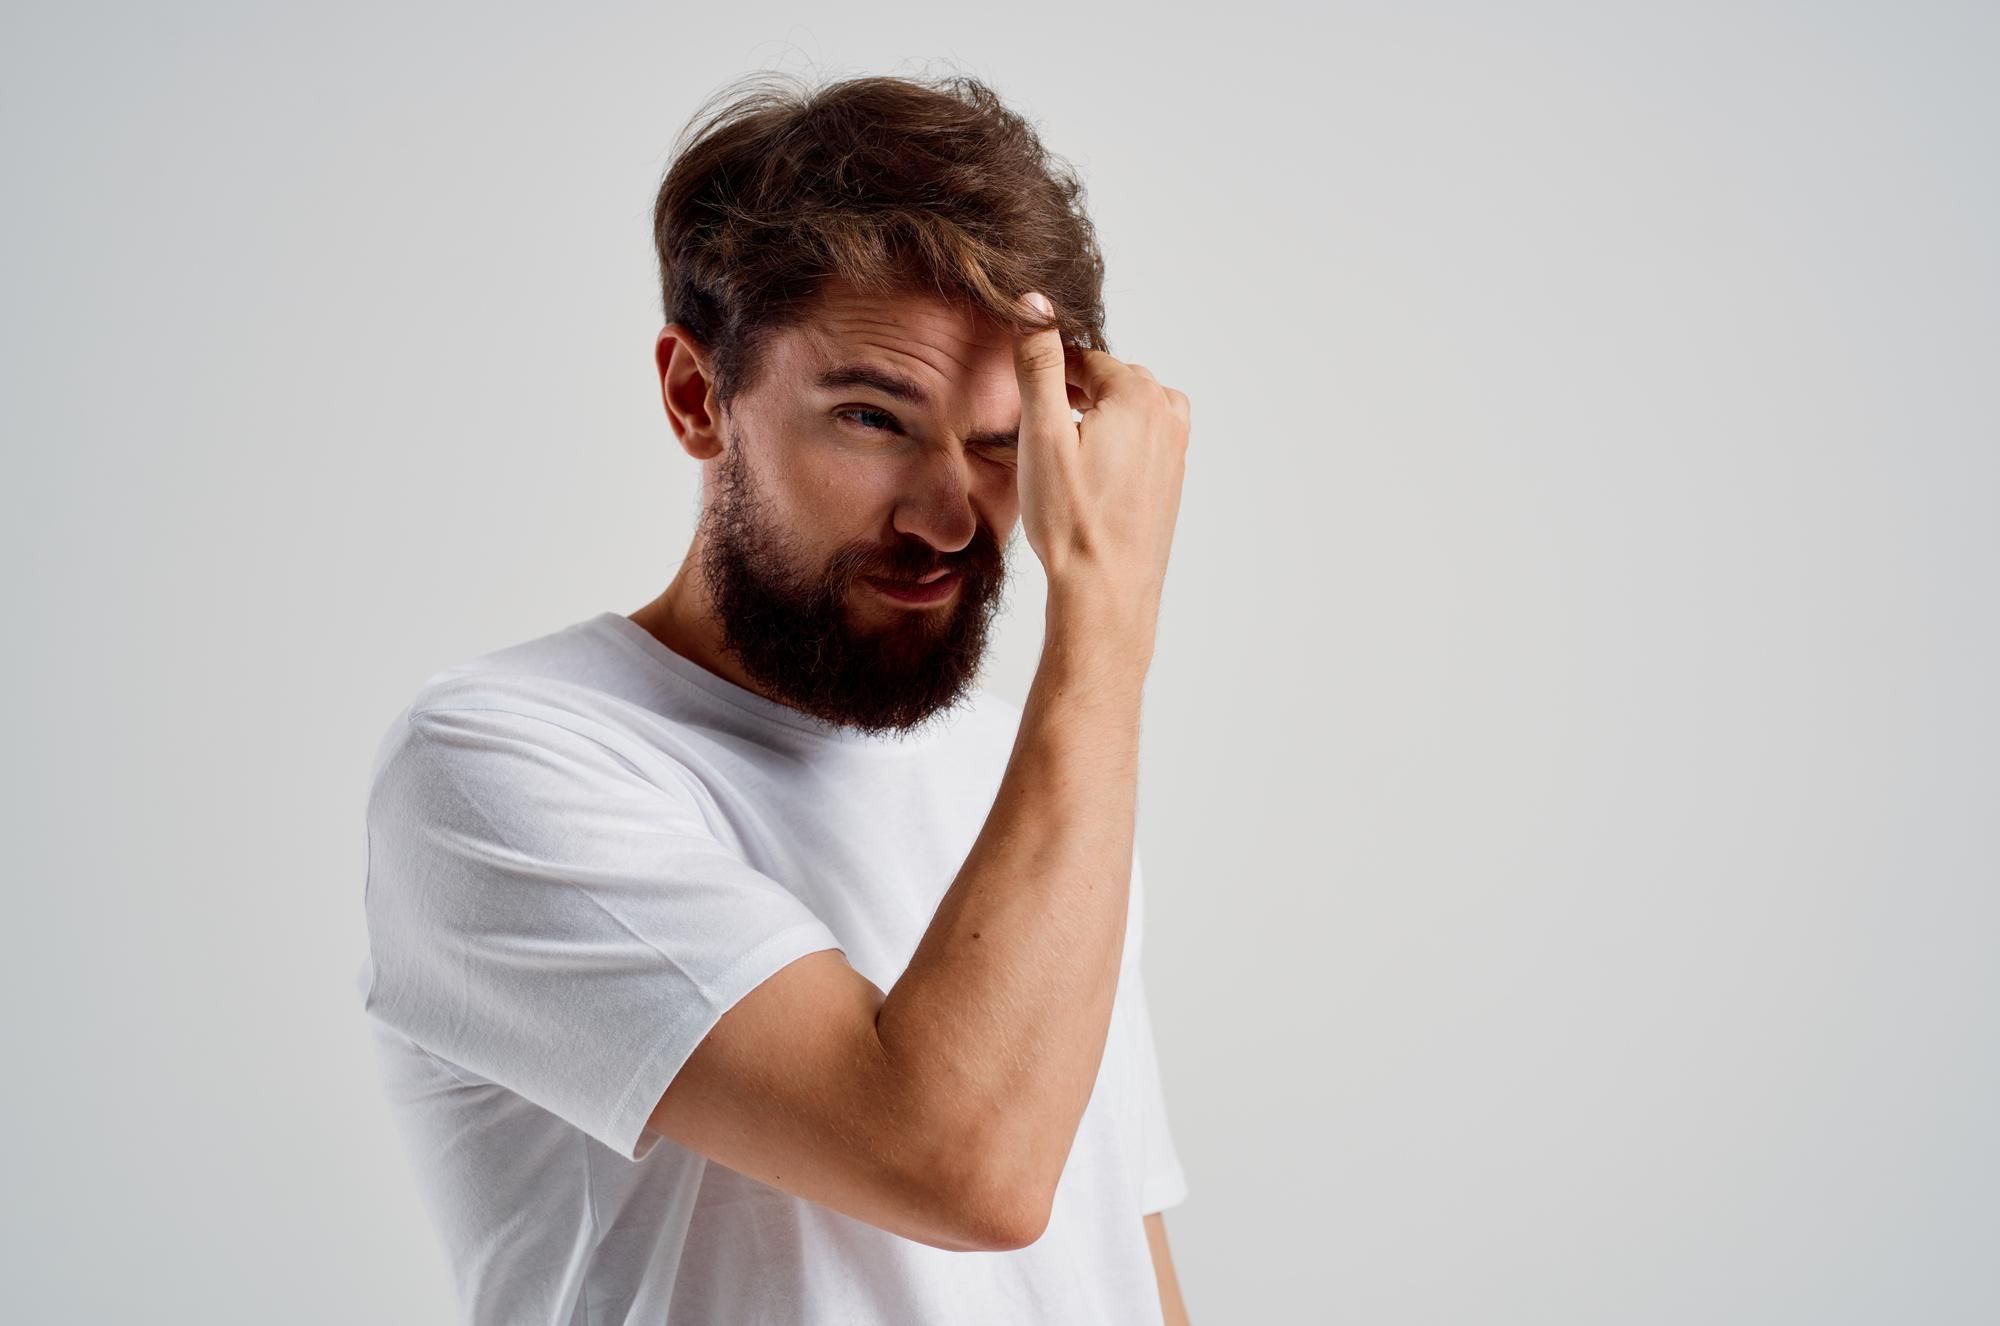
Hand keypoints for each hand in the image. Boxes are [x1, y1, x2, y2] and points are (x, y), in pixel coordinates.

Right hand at [1010, 292, 1189, 620]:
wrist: (1106, 590)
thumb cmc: (1071, 520)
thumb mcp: (1042, 433)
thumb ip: (1039, 363)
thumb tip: (1035, 303)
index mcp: (1139, 395)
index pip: (1086, 359)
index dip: (1049, 374)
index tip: (1025, 397)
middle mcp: (1167, 415)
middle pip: (1113, 381)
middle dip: (1077, 393)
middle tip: (1040, 425)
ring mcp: (1176, 450)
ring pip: (1131, 410)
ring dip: (1100, 417)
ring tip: (1064, 451)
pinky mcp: (1173, 481)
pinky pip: (1144, 441)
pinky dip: (1117, 444)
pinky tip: (1090, 476)